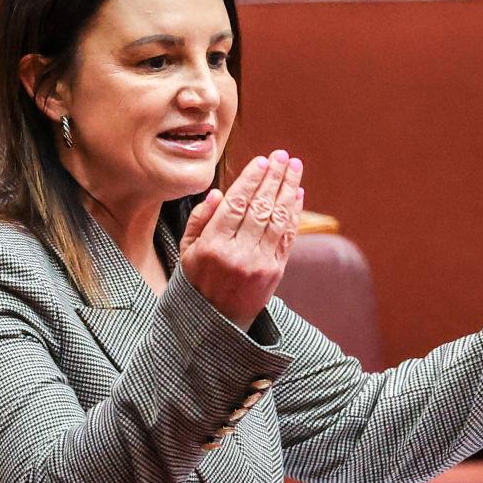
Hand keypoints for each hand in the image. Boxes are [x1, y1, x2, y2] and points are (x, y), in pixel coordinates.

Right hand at [179, 150, 304, 329]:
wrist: (217, 326)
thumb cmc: (197, 284)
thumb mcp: (186, 253)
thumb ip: (198, 221)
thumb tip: (218, 194)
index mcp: (212, 247)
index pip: (236, 205)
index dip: (251, 180)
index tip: (262, 161)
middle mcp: (237, 255)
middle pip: (260, 208)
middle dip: (274, 178)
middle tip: (283, 156)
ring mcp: (259, 265)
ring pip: (277, 219)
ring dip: (288, 190)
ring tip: (294, 167)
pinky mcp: (275, 273)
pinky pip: (287, 237)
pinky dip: (294, 213)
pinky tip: (297, 194)